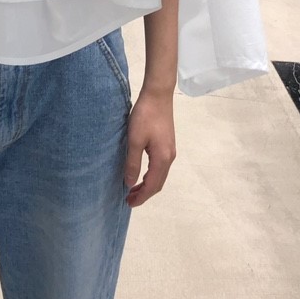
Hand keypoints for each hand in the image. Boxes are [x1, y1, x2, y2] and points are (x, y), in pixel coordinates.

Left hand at [123, 89, 176, 206]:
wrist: (158, 95)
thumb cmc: (145, 116)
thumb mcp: (135, 140)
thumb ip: (133, 163)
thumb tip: (130, 183)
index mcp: (162, 159)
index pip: (153, 185)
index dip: (141, 197)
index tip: (129, 203)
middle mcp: (169, 157)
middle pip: (158, 183)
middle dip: (145, 193)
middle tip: (129, 199)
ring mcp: (170, 150)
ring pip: (160, 175)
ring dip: (147, 184)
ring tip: (133, 188)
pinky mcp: (167, 144)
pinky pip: (160, 166)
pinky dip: (151, 175)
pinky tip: (141, 173)